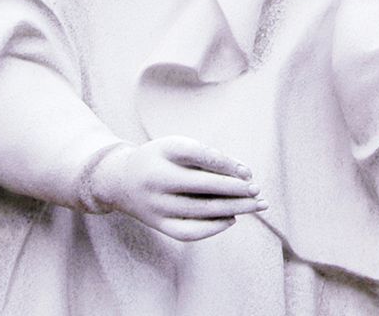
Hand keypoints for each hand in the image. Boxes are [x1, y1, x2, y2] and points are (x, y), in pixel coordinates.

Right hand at [86, 135, 264, 241]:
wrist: (120, 180)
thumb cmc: (161, 159)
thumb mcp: (179, 146)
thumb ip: (209, 156)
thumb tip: (244, 175)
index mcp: (165, 151)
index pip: (202, 156)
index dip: (228, 165)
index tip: (248, 173)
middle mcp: (158, 179)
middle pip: (204, 186)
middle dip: (236, 190)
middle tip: (258, 191)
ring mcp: (156, 204)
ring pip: (200, 210)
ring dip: (233, 209)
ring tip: (256, 205)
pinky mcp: (157, 224)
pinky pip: (189, 231)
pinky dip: (214, 228)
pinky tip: (232, 219)